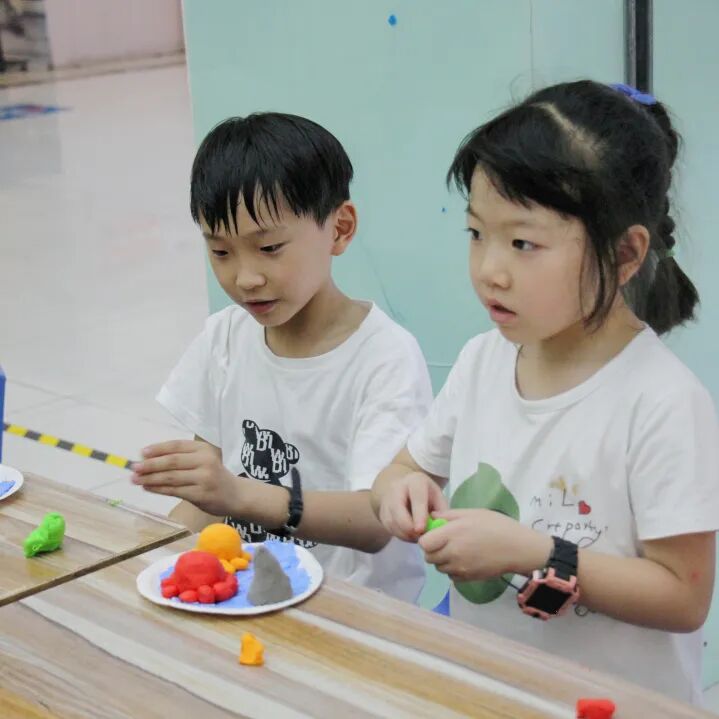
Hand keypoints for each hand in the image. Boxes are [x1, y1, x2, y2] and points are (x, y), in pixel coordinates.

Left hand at [131, 440, 240, 516]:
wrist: (236, 495)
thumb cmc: (214, 476)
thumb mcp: (202, 461)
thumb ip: (181, 459)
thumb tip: (148, 459)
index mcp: (204, 449)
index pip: (177, 446)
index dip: (158, 448)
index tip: (142, 453)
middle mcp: (205, 461)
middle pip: (172, 461)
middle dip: (150, 465)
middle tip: (134, 468)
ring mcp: (204, 478)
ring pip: (171, 477)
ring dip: (150, 478)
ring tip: (135, 479)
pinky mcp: (201, 494)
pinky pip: (174, 491)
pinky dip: (158, 489)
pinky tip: (148, 487)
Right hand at [376, 472, 447, 541]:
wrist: (405, 488)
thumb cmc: (426, 495)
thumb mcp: (437, 497)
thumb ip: (441, 511)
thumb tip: (440, 527)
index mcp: (416, 481)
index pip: (416, 497)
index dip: (418, 514)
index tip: (421, 530)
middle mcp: (398, 488)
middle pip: (398, 509)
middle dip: (408, 527)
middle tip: (420, 537)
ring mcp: (387, 500)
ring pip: (392, 521)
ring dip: (405, 534)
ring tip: (418, 536)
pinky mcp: (382, 512)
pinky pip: (389, 528)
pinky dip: (400, 535)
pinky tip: (410, 535)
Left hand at [419, 509, 552, 581]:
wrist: (518, 548)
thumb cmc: (497, 525)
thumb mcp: (472, 513)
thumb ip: (449, 515)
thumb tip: (432, 517)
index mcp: (452, 534)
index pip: (424, 543)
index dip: (427, 539)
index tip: (435, 534)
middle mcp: (453, 553)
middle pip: (429, 557)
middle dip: (433, 550)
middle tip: (444, 542)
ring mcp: (460, 568)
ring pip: (439, 568)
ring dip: (442, 560)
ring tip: (456, 550)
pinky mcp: (468, 579)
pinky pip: (451, 576)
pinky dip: (453, 570)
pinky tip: (464, 560)